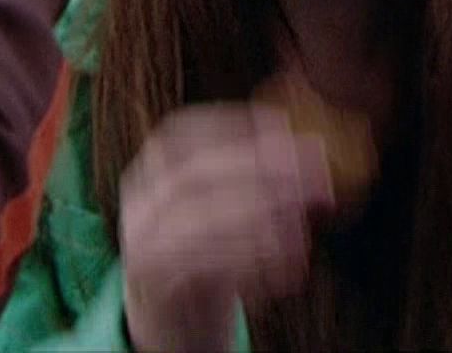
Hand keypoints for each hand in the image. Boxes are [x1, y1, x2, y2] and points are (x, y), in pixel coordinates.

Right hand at [118, 105, 333, 351]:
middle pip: (195, 173)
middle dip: (257, 167)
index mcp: (151, 173)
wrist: (174, 328)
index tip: (281, 124)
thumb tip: (308, 148)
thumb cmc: (210, 262)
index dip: (231, 123)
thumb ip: (252, 183)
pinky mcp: (157, 287)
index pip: (182, 132)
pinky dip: (250, 263)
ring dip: (260, 219)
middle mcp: (140, 204)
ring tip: (302, 230)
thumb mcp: (224, 214)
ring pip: (200, 219)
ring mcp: (142, 245)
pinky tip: (285, 270)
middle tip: (311, 174)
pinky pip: (203, 267)